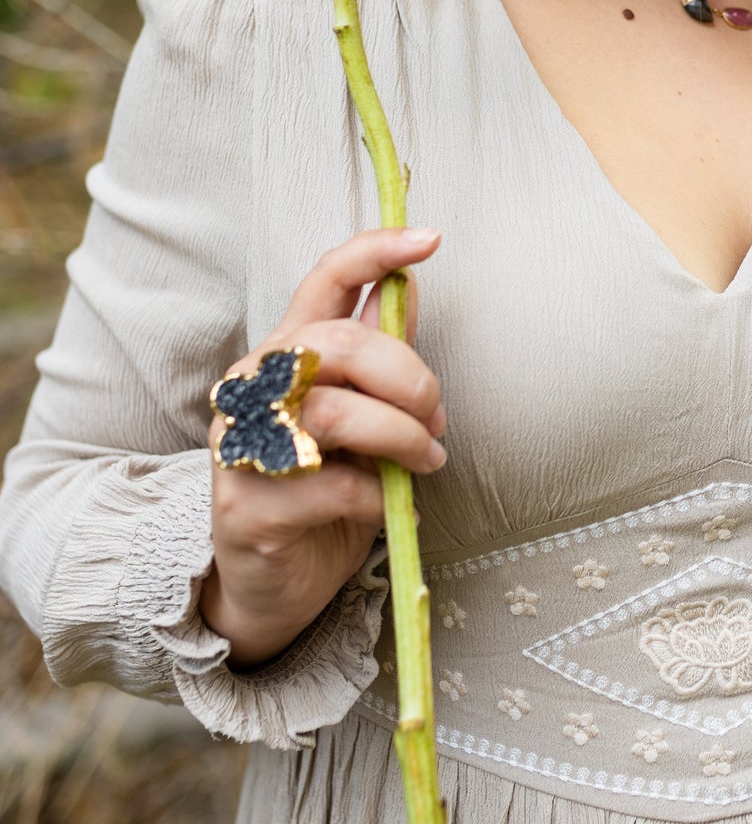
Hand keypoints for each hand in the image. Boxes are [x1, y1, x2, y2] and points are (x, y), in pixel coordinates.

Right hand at [200, 227, 445, 669]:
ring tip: (427, 460)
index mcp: (284, 353)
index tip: (431, 239)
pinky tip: (386, 507)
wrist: (276, 584)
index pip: (323, 279)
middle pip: (337, 344)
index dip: (375, 251)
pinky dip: (376, 496)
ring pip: (334, 413)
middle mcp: (253, 388)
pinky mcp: (245, 506)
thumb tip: (409, 287)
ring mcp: (240, 447)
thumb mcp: (360, 416)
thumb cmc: (324, 490)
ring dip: (401, 438)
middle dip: (408, 376)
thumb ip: (378, 357)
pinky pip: (332, 487)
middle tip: (438, 417)